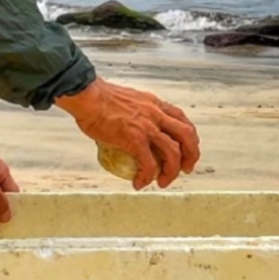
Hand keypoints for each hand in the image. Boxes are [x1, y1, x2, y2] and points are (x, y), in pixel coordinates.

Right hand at [55, 78, 200, 189]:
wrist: (87, 96)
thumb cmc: (97, 98)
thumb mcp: (127, 101)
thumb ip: (135, 113)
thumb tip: (129, 128)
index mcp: (155, 104)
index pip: (182, 119)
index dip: (189, 137)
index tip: (186, 150)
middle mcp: (156, 114)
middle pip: (187, 135)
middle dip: (191, 155)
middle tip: (186, 169)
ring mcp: (147, 127)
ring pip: (173, 152)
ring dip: (172, 171)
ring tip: (163, 181)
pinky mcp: (134, 139)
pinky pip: (148, 163)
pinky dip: (147, 176)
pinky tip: (139, 183)